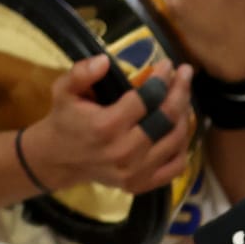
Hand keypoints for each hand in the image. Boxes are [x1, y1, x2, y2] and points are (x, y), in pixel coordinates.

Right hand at [22, 55, 195, 194]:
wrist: (58, 159)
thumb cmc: (64, 119)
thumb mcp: (63, 90)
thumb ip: (81, 73)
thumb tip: (105, 60)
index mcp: (106, 126)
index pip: (146, 99)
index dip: (161, 79)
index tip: (168, 64)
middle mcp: (125, 150)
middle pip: (166, 118)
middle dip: (180, 92)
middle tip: (186, 74)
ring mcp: (136, 171)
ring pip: (175, 140)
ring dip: (184, 115)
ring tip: (183, 97)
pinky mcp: (142, 183)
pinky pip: (176, 166)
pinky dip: (183, 146)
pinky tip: (180, 128)